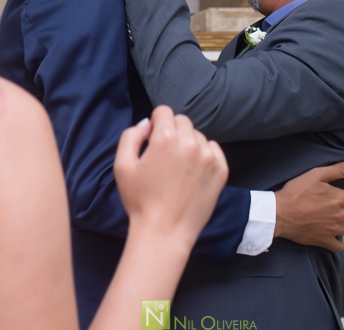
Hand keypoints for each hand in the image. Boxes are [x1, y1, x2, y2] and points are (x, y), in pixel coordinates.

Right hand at [115, 105, 228, 253]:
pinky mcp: (221, 170)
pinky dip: (204, 154)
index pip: (164, 111)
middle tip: (165, 154)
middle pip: (182, 121)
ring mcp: (208, 156)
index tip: (153, 138)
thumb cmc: (140, 201)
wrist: (164, 232)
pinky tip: (193, 172)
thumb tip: (147, 124)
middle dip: (172, 131)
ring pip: (197, 135)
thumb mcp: (122, 166)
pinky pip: (213, 149)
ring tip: (179, 167)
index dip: (156, 122)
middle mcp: (190, 143)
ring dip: (188, 143)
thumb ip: (131, 136)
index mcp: (165, 138)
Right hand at [274, 159, 343, 251]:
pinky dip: (338, 241)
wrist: (279, 213)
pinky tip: (334, 235)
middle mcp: (340, 215)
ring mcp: (332, 229)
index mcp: (340, 198)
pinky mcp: (323, 240)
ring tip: (342, 219)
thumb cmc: (296, 192)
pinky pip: (338, 247)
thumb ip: (339, 169)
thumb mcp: (317, 174)